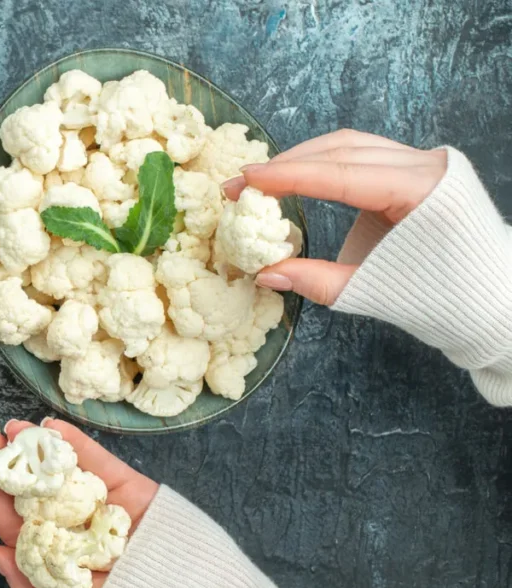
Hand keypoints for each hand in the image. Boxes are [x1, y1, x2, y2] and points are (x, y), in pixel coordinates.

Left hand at [0, 418, 158, 587]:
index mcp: (55, 556)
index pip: (15, 522)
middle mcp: (74, 527)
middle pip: (33, 490)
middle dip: (8, 462)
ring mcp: (101, 505)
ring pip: (63, 471)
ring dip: (36, 446)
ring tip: (12, 427)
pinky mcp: (130, 489)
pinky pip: (100, 462)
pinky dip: (77, 443)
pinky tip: (51, 428)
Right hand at [221, 129, 447, 305]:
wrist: (494, 300)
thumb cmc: (440, 298)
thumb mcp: (371, 292)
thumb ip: (316, 280)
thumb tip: (264, 273)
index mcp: (422, 191)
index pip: (341, 173)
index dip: (288, 176)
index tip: (246, 180)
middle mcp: (426, 166)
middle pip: (342, 149)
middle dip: (287, 164)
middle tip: (242, 183)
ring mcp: (424, 162)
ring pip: (351, 145)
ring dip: (303, 159)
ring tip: (262, 180)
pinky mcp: (417, 170)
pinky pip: (364, 155)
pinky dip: (325, 163)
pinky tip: (296, 176)